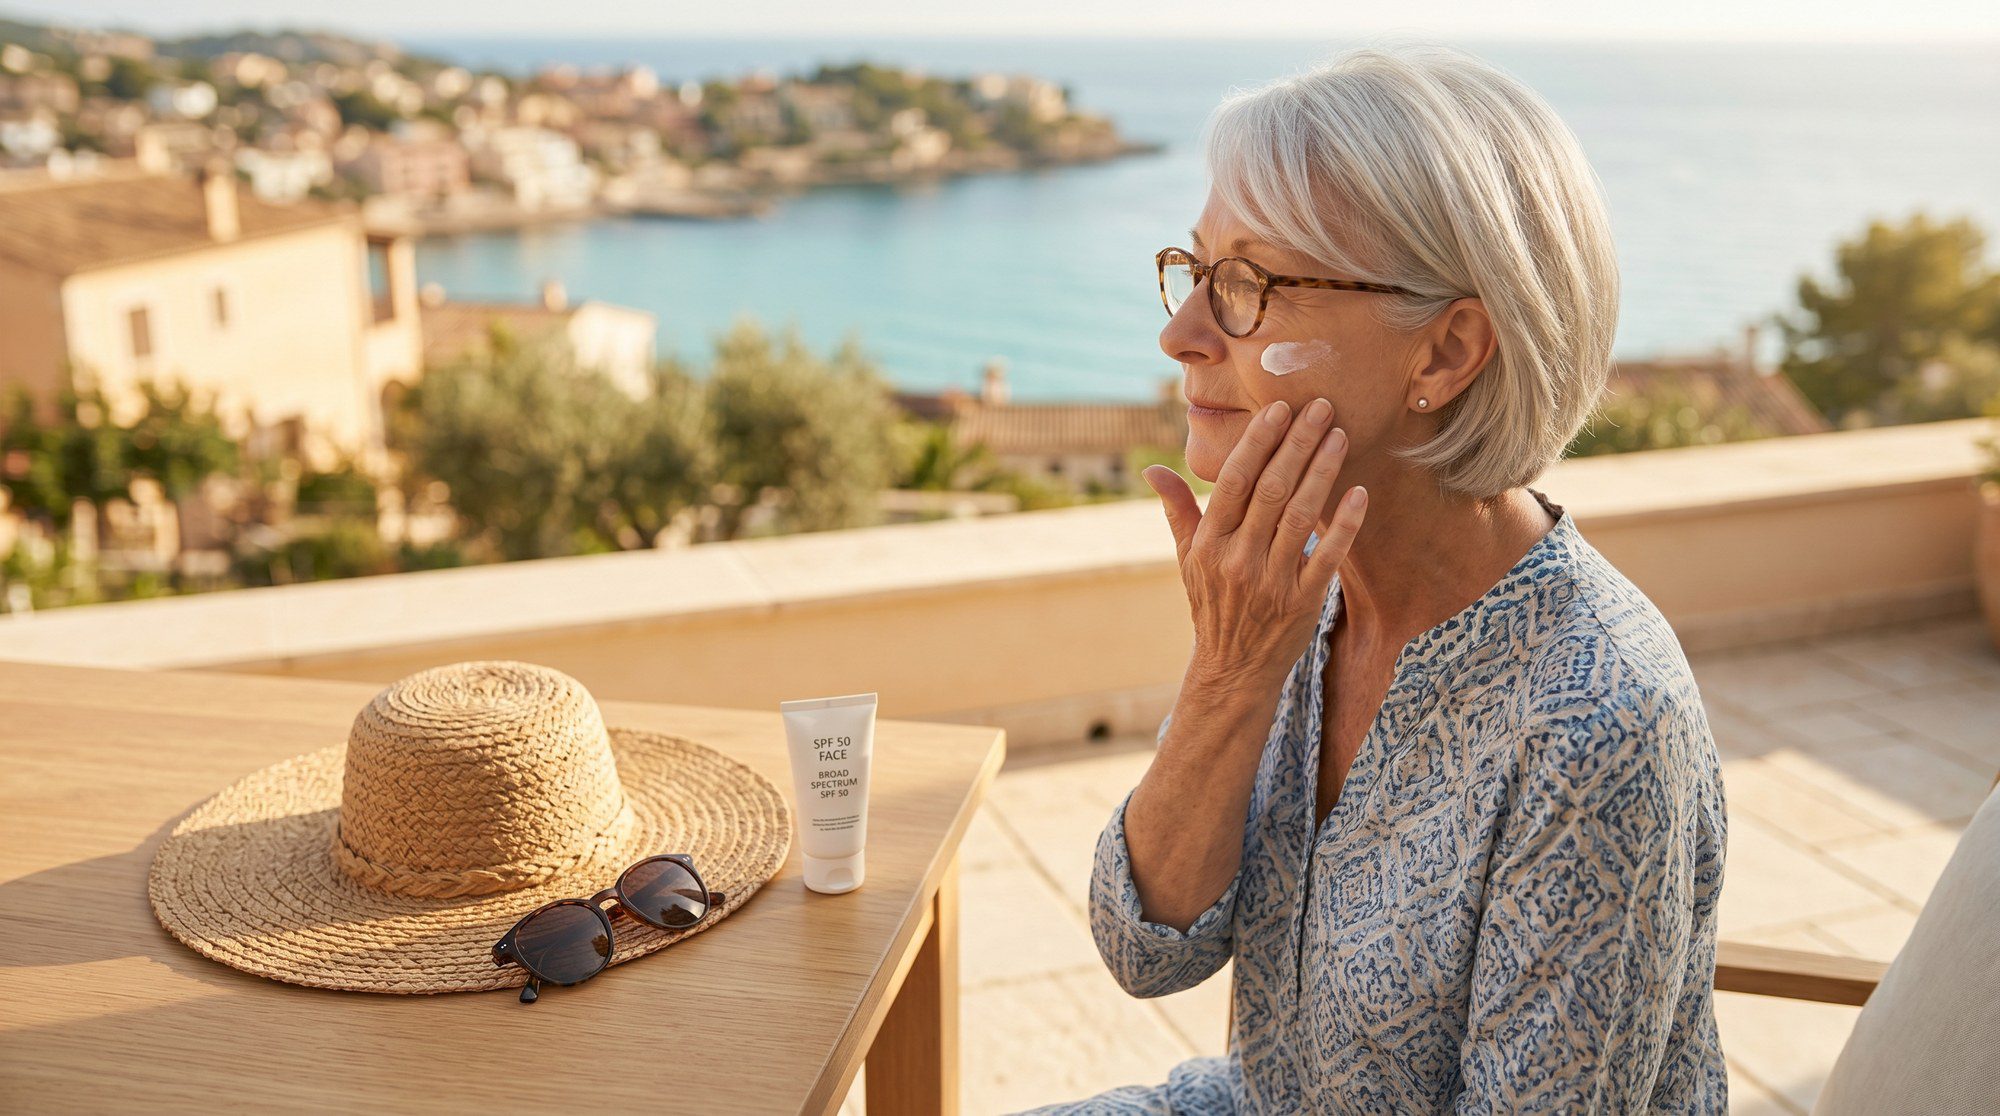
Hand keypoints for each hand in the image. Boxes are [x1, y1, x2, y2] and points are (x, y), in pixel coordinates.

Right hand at [1143, 397, 1367, 692]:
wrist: (1232, 669)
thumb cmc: (1211, 604)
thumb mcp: (1187, 559)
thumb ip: (1177, 510)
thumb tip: (1153, 471)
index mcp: (1209, 543)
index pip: (1235, 481)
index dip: (1258, 442)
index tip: (1279, 409)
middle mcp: (1237, 559)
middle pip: (1271, 490)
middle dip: (1297, 444)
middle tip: (1320, 407)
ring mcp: (1271, 581)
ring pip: (1300, 516)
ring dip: (1322, 472)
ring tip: (1339, 436)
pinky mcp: (1302, 602)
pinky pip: (1328, 557)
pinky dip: (1344, 524)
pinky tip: (1358, 493)